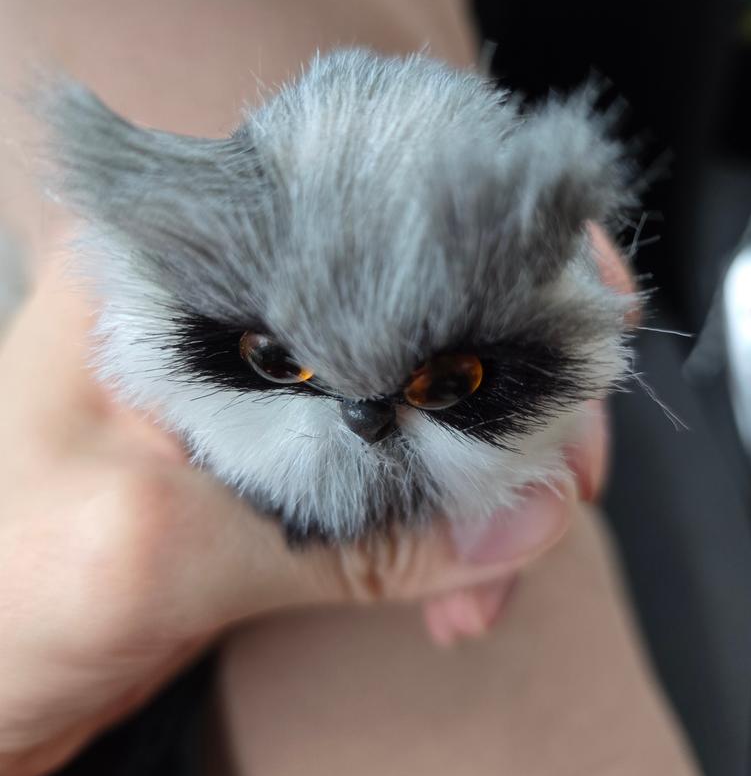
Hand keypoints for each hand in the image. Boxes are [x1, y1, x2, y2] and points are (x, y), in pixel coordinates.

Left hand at [0, 227, 631, 775]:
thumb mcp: (148, 555)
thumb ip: (340, 537)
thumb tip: (527, 518)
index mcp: (170, 255)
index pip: (367, 198)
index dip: (497, 249)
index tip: (578, 332)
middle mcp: (223, 284)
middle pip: (420, 285)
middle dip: (508, 384)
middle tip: (556, 492)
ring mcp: (260, 358)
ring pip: (424, 370)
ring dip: (488, 462)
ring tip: (492, 574)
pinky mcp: (282, 428)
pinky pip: (401, 443)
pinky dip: (448, 506)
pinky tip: (459, 576)